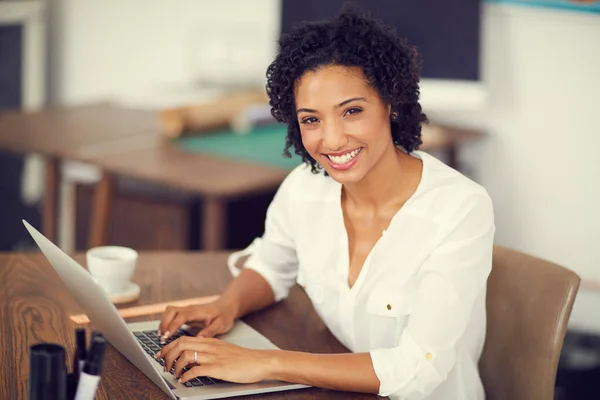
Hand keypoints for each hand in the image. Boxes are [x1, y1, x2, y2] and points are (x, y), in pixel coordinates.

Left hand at [155, 336, 273, 383]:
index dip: (168, 347)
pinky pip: (196, 370)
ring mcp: (214, 357)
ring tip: (174, 374)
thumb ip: (209, 351)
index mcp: (210, 341)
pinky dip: (186, 376)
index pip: (183, 339)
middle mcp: (210, 346)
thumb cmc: (243, 359)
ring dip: (175, 366)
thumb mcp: (223, 350)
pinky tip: (184, 380)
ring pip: (186, 355)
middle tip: (164, 366)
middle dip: (167, 355)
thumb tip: (192, 359)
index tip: (161, 355)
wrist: (260, 361)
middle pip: (180, 344)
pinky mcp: (219, 368)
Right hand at [158, 300, 235, 342]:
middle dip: (164, 323)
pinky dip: (167, 323)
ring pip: (170, 312)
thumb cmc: (224, 316)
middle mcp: (190, 309)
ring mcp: (187, 310)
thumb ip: (210, 331)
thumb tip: (198, 340)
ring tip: (162, 337)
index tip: (167, 336)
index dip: (173, 325)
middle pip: (171, 310)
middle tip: (163, 338)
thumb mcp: (221, 325)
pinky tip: (166, 334)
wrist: (226, 307)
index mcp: (198, 312)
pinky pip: (172, 315)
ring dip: (164, 323)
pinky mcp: (185, 313)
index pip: (182, 316)